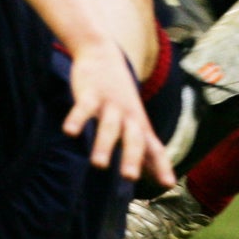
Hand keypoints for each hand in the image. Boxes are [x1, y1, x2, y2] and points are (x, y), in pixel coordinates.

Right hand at [65, 37, 173, 185]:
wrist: (104, 52)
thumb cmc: (119, 95)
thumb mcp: (132, 117)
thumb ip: (138, 143)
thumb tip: (145, 172)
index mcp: (138, 123)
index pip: (154, 147)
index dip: (162, 165)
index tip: (168, 186)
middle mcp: (127, 115)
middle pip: (134, 138)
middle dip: (132, 157)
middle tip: (129, 178)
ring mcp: (109, 104)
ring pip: (109, 125)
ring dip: (104, 144)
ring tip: (98, 164)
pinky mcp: (90, 93)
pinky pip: (83, 108)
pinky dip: (77, 119)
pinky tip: (70, 132)